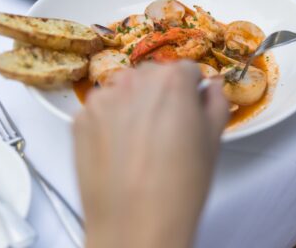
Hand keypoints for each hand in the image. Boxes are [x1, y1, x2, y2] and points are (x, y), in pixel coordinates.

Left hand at [73, 61, 228, 247]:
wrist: (135, 225)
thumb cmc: (176, 189)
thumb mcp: (213, 140)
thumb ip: (216, 101)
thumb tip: (211, 89)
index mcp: (172, 81)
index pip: (186, 69)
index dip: (191, 90)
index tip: (190, 105)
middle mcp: (135, 82)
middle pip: (152, 76)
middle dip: (161, 95)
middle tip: (168, 130)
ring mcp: (103, 100)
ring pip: (124, 91)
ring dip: (134, 106)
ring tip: (143, 143)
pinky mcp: (80, 119)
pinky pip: (101, 110)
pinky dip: (110, 123)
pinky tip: (122, 150)